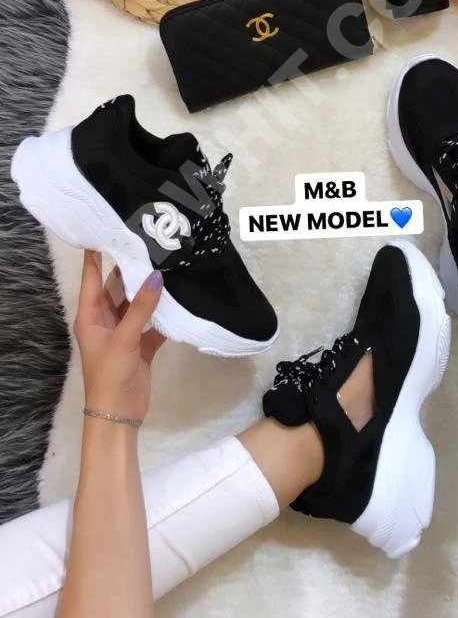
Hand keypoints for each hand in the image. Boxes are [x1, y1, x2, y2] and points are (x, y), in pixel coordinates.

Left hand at [74, 250, 165, 422]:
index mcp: (90, 316)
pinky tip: (178, 299)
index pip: (92, 278)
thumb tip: (157, 276)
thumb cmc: (109, 375)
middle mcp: (105, 320)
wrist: (119, 416)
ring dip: (149, 291)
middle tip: (147, 244)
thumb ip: (141, 307)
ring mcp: (124, 332)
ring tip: (166, 265)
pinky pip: (153, 323)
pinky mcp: (141, 345)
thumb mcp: (124, 339)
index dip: (96, 256)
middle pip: (116, 287)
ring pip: (137, 304)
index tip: (105, 231)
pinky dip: (163, 314)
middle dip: (130, 269)